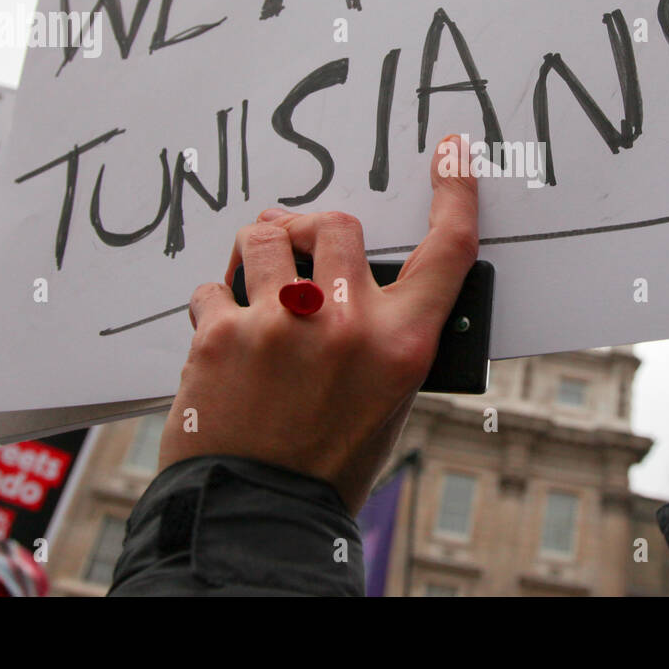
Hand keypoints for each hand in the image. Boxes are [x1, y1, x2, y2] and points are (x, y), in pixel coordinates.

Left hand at [158, 134, 477, 513]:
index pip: (446, 251)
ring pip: (265, 235)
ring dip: (262, 248)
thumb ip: (384, 334)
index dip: (456, 193)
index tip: (451, 153)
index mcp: (401, 344)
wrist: (259, 515)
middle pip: (338, 224)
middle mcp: (345, 324)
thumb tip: (366, 283)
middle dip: (318, 225)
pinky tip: (223, 331)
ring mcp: (279, 325)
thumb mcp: (388, 399)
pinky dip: (216, 301)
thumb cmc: (330, 462)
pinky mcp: (220, 336)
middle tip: (306, 242)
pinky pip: (212, 286)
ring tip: (257, 275)